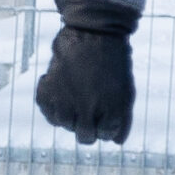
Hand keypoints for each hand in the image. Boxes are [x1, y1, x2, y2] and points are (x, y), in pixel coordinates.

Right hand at [34, 7, 136, 143]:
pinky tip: (63, 90)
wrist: (92, 32)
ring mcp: (65, 102)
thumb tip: (117, 142)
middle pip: (85, 138)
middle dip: (89, 128)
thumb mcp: (127, 89)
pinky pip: (48, 112)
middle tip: (90, 108)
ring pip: (65, 125)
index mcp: (111, 110)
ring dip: (71, 115)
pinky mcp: (48, 91)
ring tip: (78, 93)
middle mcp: (86, 110)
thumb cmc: (114, 61)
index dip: (108, 125)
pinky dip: (55, 106)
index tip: (107, 111)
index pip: (106, 135)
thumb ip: (123, 118)